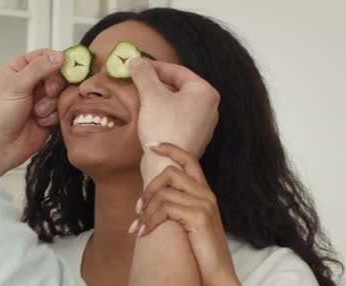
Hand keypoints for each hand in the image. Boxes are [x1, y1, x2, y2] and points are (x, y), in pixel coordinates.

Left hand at [0, 49, 66, 174]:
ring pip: (61, 94)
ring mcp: (41, 99)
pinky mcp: (48, 115)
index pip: (46, 56)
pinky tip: (39, 121)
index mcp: (19, 69)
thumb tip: (59, 56)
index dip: (56, 62)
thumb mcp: (16, 85)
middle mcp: (31, 83)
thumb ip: (39, 68)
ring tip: (36, 112)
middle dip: (54, 86)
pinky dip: (52, 117)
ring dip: (51, 104)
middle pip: (58, 75)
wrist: (0, 146)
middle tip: (47, 92)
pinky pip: (61, 110)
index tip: (63, 68)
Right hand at [129, 59, 219, 183]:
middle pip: (178, 87)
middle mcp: (209, 108)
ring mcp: (203, 125)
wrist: (166, 165)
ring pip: (177, 103)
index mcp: (205, 92)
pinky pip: (177, 119)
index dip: (155, 66)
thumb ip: (143, 74)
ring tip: (140, 96)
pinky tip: (148, 115)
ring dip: (158, 98)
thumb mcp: (151, 95)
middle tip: (137, 80)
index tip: (138, 66)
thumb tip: (135, 61)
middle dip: (156, 83)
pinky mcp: (193, 139)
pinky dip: (163, 113)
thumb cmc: (164, 128)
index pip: (178, 71)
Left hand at [136, 143, 239, 285]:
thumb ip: (176, 207)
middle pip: (170, 172)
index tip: (152, 146)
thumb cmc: (199, 254)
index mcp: (204, 193)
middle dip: (148, 189)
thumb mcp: (187, 224)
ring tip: (139, 227)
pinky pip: (165, 208)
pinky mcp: (199, 217)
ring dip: (146, 209)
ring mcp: (204, 205)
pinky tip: (145, 233)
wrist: (218, 278)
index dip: (171, 149)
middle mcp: (206, 195)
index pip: (189, 160)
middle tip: (138, 210)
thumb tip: (150, 198)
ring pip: (164, 191)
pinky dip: (150, 220)